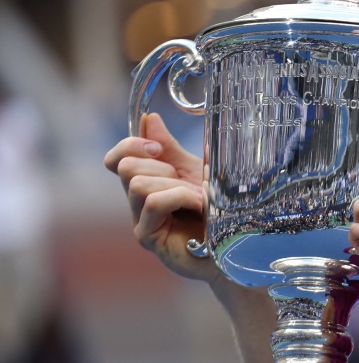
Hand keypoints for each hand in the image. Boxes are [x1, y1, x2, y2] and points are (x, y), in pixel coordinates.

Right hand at [103, 112, 216, 282]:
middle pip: (125, 167)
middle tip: (187, 181)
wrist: (237, 243)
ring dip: (174, 184)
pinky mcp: (149, 238)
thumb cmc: (217, 210)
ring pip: (137, 184)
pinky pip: (153, 203)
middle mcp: (138, 203)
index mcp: (147, 183)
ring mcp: (141, 222)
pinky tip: (198, 204)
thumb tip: (149, 119)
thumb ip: (171, 149)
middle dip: (159, 165)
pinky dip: (178, 196)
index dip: (131, 145)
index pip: (117, 159)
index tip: (158, 147)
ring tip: (198, 197)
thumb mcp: (195, 171)